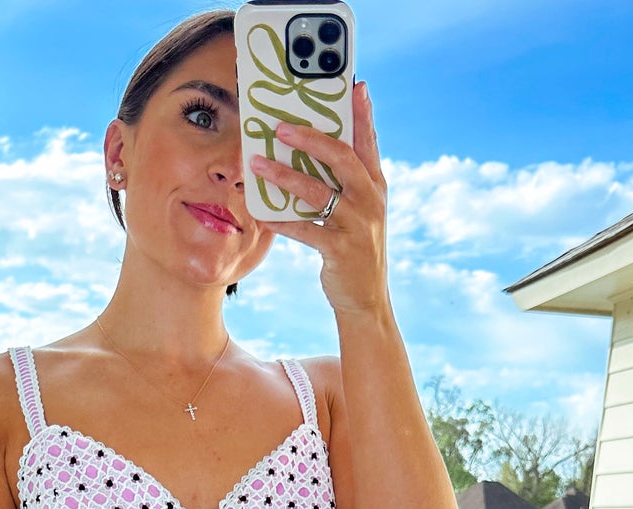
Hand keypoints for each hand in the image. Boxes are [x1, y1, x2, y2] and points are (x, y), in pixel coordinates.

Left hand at [247, 80, 387, 315]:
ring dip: (284, 176)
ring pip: (318, 191)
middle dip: (310, 138)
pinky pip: (305, 229)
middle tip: (280, 127)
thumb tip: (310, 154)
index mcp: (375, 186)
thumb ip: (343, 184)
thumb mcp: (358, 212)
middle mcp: (370, 201)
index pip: (367, 142)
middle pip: (341, 157)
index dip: (362, 114)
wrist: (366, 300)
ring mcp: (357, 225)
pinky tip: (263, 215)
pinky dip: (282, 221)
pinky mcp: (340, 250)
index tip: (355, 86)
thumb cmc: (355, 249)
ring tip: (257, 164)